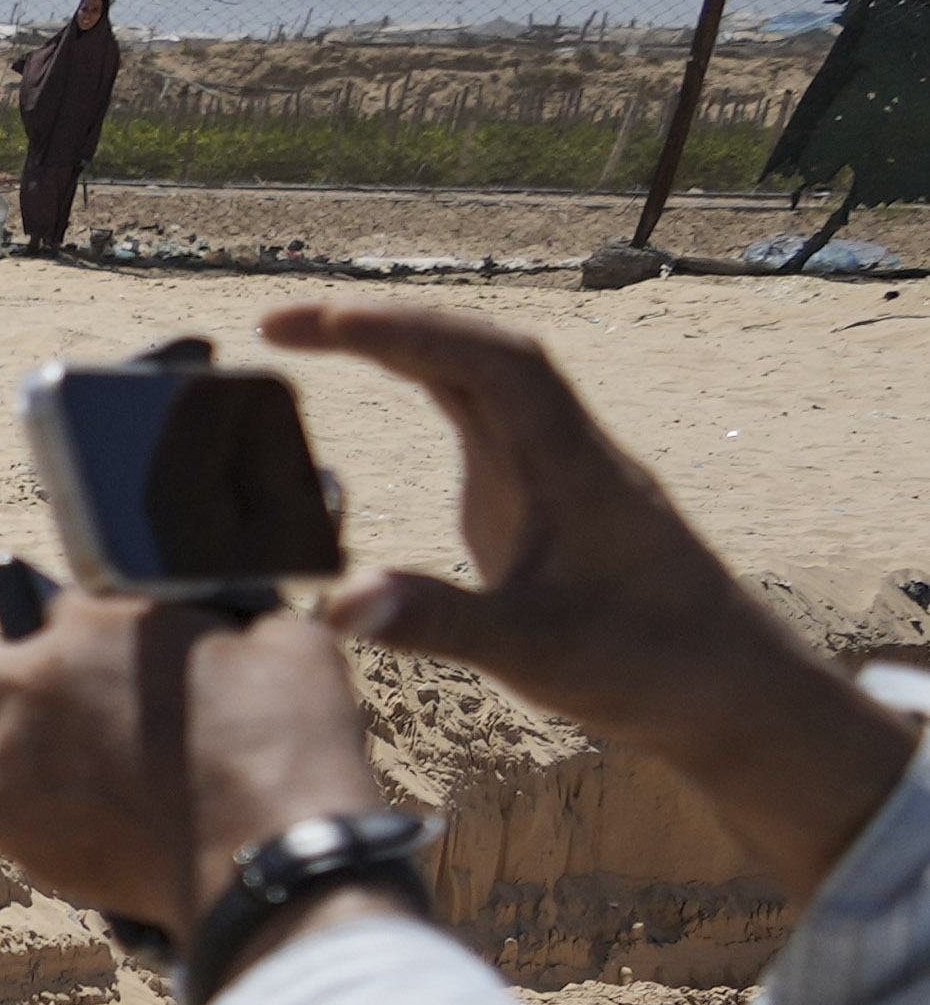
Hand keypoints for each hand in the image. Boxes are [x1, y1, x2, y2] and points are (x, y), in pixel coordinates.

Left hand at [0, 585, 382, 938]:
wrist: (267, 847)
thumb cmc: (285, 739)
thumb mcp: (280, 643)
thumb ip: (223, 625)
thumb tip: (217, 628)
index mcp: (93, 621)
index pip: (53, 609)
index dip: (81, 636)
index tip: (104, 659)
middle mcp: (33, 683)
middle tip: (50, 712)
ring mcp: (9, 757)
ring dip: (31, 760)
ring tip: (104, 788)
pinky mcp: (5, 824)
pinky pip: (8, 812)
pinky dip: (43, 819)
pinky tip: (103, 828)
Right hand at [272, 300, 914, 895]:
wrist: (724, 683)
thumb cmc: (644, 664)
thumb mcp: (531, 652)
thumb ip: (436, 622)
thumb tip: (338, 603)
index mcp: (572, 464)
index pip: (489, 360)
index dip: (404, 331)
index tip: (318, 326)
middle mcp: (565, 446)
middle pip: (477, 346)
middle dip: (382, 321)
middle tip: (280, 324)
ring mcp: (555, 465)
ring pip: (479, 371)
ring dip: (402, 341)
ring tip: (308, 337)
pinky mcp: (543, 491)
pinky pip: (480, 409)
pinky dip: (425, 378)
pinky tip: (385, 375)